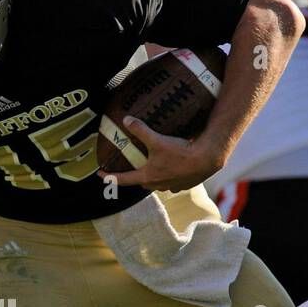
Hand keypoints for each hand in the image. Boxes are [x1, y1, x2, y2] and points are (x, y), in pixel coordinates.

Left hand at [102, 119, 222, 192]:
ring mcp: (172, 186)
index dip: (109, 177)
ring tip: (153, 165)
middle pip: (141, 182)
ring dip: (153, 176)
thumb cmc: (181, 152)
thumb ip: (141, 130)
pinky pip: (172, 181)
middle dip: (134, 176)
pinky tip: (172, 166)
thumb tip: (126, 120)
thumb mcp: (157, 140)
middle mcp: (158, 185)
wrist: (207, 159)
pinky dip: (169, 175)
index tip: (100, 175)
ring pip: (157, 183)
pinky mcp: (184, 185)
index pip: (123, 179)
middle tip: (130, 167)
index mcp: (148, 176)